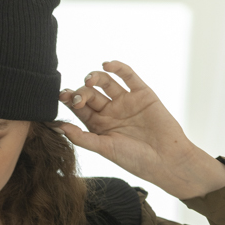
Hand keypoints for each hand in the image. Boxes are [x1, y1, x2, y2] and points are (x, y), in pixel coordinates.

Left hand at [56, 61, 224, 200]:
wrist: (166, 159)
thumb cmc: (135, 159)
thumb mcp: (105, 149)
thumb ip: (82, 138)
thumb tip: (58, 127)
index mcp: (98, 126)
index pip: (80, 109)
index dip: (70, 101)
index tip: (62, 97)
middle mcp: (110, 112)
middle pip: (90, 95)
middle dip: (81, 92)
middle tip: (77, 97)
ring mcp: (126, 101)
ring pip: (106, 83)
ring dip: (95, 78)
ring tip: (90, 80)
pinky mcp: (142, 93)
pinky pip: (128, 76)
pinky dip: (118, 68)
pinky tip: (107, 65)